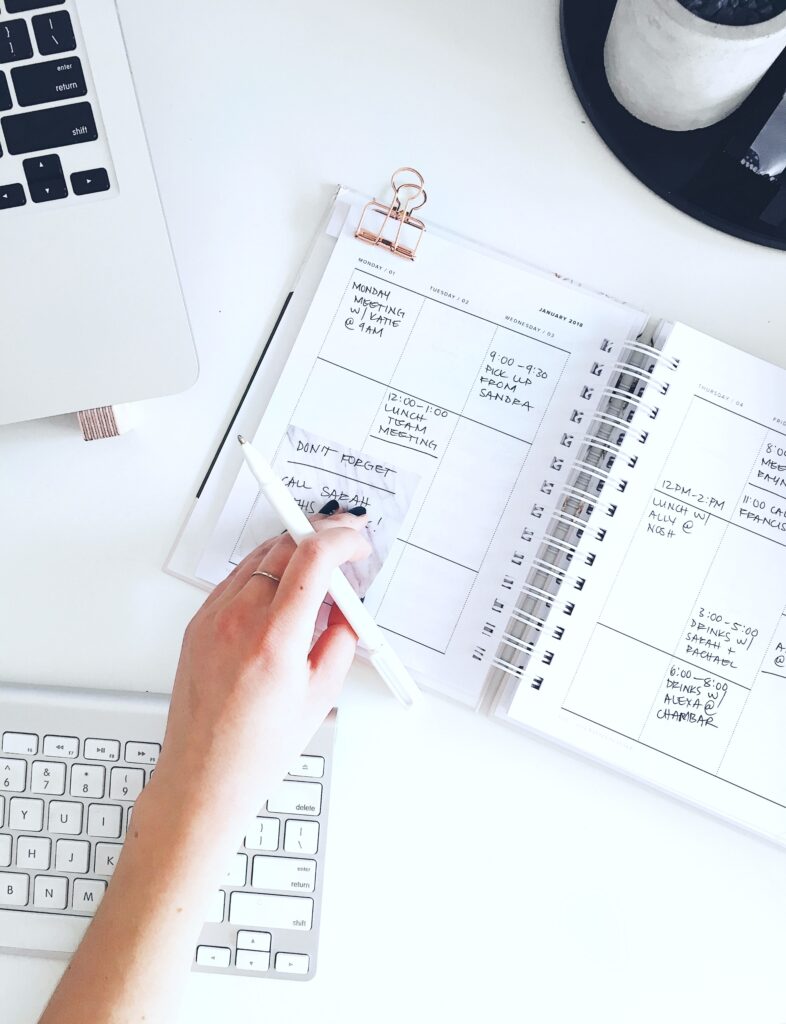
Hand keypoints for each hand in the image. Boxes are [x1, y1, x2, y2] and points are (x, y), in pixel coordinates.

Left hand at [148, 512, 370, 837]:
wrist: (204, 776)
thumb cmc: (256, 749)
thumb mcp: (320, 694)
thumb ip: (341, 639)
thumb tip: (348, 607)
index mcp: (274, 639)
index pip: (312, 557)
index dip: (342, 539)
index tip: (357, 543)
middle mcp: (237, 620)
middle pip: (284, 545)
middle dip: (321, 537)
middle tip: (344, 548)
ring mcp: (212, 618)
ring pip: (258, 556)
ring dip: (293, 552)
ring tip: (317, 575)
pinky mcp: (197, 623)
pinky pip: (235, 578)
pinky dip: (265, 573)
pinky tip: (282, 592)